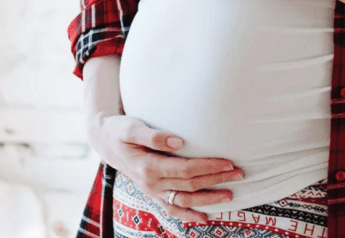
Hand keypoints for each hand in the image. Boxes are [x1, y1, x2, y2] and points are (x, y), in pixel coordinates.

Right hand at [87, 114, 244, 223]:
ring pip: (184, 200)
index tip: (228, 162)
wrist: (105, 141)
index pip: (186, 170)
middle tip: (240, 173)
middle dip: (216, 180)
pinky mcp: (153, 193)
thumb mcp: (131, 127)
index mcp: (148, 167)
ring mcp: (152, 191)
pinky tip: (205, 218)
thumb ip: (153, 136)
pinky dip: (188, 215)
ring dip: (209, 199)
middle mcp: (151, 184)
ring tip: (231, 195)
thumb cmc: (120, 130)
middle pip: (190, 185)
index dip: (208, 167)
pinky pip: (172, 208)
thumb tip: (178, 142)